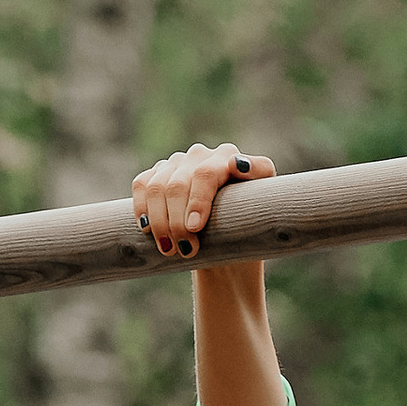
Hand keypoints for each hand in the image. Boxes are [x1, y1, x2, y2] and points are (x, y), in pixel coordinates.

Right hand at [132, 140, 274, 259]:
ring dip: (159, 222)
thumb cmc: (250, 222)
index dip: (197, 201)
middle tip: (185, 250)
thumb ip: (259, 174)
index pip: (206, 174)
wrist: (228, 241)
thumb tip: (236, 164)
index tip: (195, 228)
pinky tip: (148, 230)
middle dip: (177, 221)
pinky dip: (142, 209)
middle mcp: (200, 156)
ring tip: (169, 249)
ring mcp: (177, 164)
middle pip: (178, 185)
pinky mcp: (158, 175)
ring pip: (156, 187)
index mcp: (227, 156)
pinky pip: (142, 186)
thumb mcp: (264, 201)